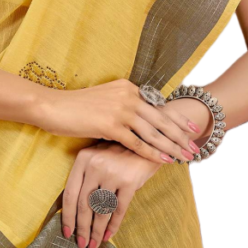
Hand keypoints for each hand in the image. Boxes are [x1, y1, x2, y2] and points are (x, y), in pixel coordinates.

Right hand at [36, 78, 199, 163]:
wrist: (52, 106)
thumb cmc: (75, 106)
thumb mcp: (104, 99)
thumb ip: (122, 105)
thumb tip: (139, 118)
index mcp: (127, 87)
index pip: (157, 105)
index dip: (176, 118)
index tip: (191, 127)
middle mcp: (127, 95)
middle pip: (160, 118)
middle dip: (180, 134)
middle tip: (195, 146)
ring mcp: (120, 109)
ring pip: (153, 131)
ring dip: (171, 146)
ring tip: (185, 157)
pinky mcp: (110, 124)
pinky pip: (137, 142)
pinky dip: (153, 152)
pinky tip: (164, 160)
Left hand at [61, 141, 162, 247]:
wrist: (147, 142)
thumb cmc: (119, 153)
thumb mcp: (98, 157)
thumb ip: (86, 177)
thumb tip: (75, 211)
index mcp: (83, 159)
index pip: (70, 193)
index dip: (67, 216)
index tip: (66, 232)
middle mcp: (95, 166)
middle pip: (84, 205)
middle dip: (82, 229)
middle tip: (81, 245)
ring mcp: (112, 173)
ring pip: (101, 210)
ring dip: (96, 231)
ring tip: (94, 245)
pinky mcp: (130, 181)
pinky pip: (119, 210)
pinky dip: (113, 226)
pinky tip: (109, 236)